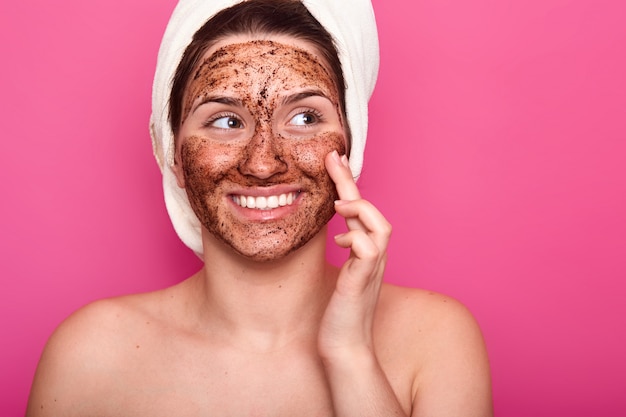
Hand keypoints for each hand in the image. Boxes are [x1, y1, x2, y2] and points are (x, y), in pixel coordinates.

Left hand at [318, 150, 391, 360]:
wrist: (345, 347)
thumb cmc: (339, 313)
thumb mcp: (339, 274)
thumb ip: (342, 252)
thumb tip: (335, 233)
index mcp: (366, 252)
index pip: (360, 211)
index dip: (348, 185)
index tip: (335, 160)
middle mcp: (374, 257)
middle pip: (373, 212)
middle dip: (352, 183)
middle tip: (333, 158)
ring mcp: (371, 270)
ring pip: (381, 227)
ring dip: (360, 210)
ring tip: (339, 206)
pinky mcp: (362, 283)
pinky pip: (369, 252)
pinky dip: (355, 239)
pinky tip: (340, 241)